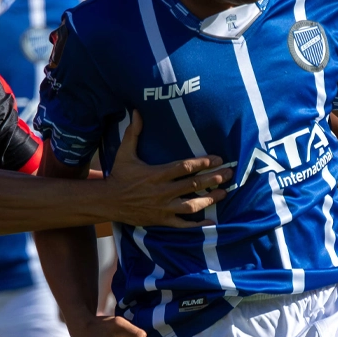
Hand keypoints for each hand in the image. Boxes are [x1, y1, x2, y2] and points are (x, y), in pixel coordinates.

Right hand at [103, 112, 229, 227]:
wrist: (108, 201)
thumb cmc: (118, 175)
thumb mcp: (124, 153)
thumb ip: (134, 133)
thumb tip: (137, 111)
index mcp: (157, 174)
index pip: (184, 167)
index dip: (203, 163)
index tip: (218, 159)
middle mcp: (162, 191)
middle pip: (193, 185)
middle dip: (213, 179)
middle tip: (229, 174)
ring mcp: (163, 207)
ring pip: (191, 205)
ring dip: (209, 199)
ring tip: (224, 193)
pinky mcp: (161, 220)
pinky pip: (182, 224)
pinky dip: (198, 224)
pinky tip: (212, 221)